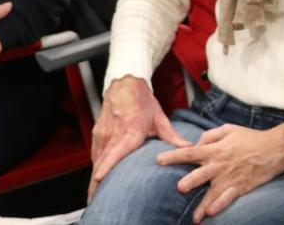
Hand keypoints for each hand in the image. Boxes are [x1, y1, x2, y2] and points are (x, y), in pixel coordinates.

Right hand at [89, 76, 190, 200]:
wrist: (124, 84)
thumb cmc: (141, 100)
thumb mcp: (159, 118)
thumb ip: (172, 136)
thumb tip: (188, 148)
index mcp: (130, 131)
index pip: (116, 151)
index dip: (106, 165)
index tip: (99, 177)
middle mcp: (114, 133)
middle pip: (102, 161)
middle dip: (97, 180)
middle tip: (96, 198)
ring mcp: (103, 134)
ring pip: (97, 159)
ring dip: (96, 175)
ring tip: (95, 192)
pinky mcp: (97, 134)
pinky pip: (96, 153)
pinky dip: (98, 164)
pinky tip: (100, 175)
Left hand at [156, 122, 283, 222]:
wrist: (274, 149)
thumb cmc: (249, 138)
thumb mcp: (228, 129)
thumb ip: (209, 135)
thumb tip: (196, 143)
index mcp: (216, 149)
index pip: (190, 152)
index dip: (174, 156)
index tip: (158, 160)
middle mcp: (220, 165)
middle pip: (200, 174)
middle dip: (189, 181)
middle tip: (179, 187)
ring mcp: (230, 178)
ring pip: (213, 192)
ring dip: (202, 204)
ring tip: (194, 217)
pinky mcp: (240, 187)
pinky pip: (228, 198)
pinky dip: (220, 205)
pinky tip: (210, 213)